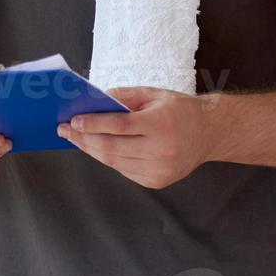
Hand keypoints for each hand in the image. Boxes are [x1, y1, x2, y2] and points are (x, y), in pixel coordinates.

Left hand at [57, 86, 215, 188]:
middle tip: (64, 130)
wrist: (210, 134)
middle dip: (83, 139)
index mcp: (161, 124)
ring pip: (114, 161)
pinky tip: (96, 148)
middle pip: (112, 147)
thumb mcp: (154, 94)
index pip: (119, 126)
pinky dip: (108, 158)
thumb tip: (93, 100)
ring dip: (91, 150)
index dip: (93, 124)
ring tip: (75, 139)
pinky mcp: (156, 181)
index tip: (73, 121)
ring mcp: (159, 170)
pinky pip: (124, 170)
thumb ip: (124, 95)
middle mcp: (161, 150)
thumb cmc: (180, 110)